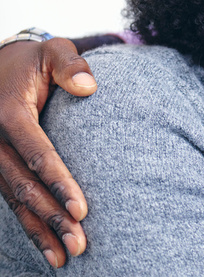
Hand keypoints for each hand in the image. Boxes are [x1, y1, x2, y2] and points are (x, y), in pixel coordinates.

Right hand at [0, 38, 94, 266]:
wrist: (2, 66)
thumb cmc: (36, 61)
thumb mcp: (54, 51)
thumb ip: (71, 64)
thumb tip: (89, 87)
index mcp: (10, 113)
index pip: (37, 153)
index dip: (59, 182)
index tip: (83, 208)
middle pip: (25, 186)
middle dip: (52, 217)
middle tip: (79, 244)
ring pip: (16, 200)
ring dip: (40, 230)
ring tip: (65, 257)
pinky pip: (11, 200)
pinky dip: (28, 225)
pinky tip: (47, 248)